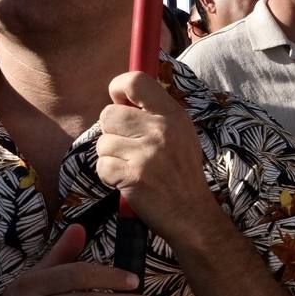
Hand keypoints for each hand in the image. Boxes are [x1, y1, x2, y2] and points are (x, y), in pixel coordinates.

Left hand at [97, 71, 217, 246]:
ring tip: (133, 168)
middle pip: (108, 114)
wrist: (192, 214)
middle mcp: (161, 130)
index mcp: (173, 115)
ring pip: (102, 142)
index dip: (119, 89)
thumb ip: (155, 114)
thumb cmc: (181, 174)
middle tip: (130, 149)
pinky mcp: (133, 175)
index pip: (135, 81)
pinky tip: (129, 182)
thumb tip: (121, 97)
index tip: (121, 104)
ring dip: (112, 158)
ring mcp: (147, 153)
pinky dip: (110, 177)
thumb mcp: (180, 134)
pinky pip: (102, 166)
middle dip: (112, 133)